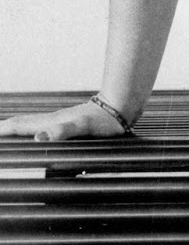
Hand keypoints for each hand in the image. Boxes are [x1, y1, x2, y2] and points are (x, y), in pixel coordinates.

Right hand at [0, 101, 129, 141]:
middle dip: (3, 128)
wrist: (122, 106)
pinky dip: (31, 129)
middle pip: (21, 123)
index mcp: (50, 122)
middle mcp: (51, 120)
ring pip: (30, 123)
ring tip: (4, 133)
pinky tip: (36, 134)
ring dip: (14, 128)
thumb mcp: (84, 127)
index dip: (2, 131)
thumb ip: (63, 131)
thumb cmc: (105, 120)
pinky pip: (43, 126)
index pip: (19, 126)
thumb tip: (38, 137)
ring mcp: (60, 120)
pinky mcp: (69, 123)